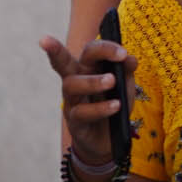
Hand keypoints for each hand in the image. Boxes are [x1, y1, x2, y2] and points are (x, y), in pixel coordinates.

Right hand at [39, 34, 136, 170]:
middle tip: (51, 41)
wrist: (110, 139)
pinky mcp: (74, 122)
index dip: (105, 48)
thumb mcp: (125, 86)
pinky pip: (81, 112)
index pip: (90, 51)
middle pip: (63, 62)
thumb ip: (127, 71)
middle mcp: (75, 82)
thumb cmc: (114, 105)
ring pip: (70, 85)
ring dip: (92, 81)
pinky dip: (100, 108)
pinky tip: (115, 106)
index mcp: (88, 69)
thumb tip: (130, 59)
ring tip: (111, 81)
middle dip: (56, 50)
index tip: (123, 53)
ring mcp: (72, 102)